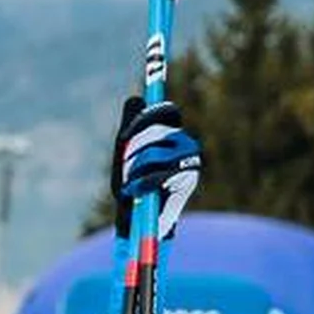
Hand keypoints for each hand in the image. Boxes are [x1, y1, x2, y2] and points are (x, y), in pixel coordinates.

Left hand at [112, 96, 200, 242]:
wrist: (141, 216)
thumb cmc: (132, 181)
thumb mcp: (126, 153)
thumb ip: (130, 127)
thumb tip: (134, 98)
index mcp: (171, 131)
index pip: (166, 111)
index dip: (145, 117)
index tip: (125, 135)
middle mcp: (185, 142)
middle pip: (157, 132)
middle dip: (134, 148)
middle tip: (124, 166)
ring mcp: (190, 160)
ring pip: (154, 154)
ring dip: (135, 170)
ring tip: (129, 185)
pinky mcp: (189, 178)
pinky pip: (161, 175)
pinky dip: (143, 184)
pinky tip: (136, 191)